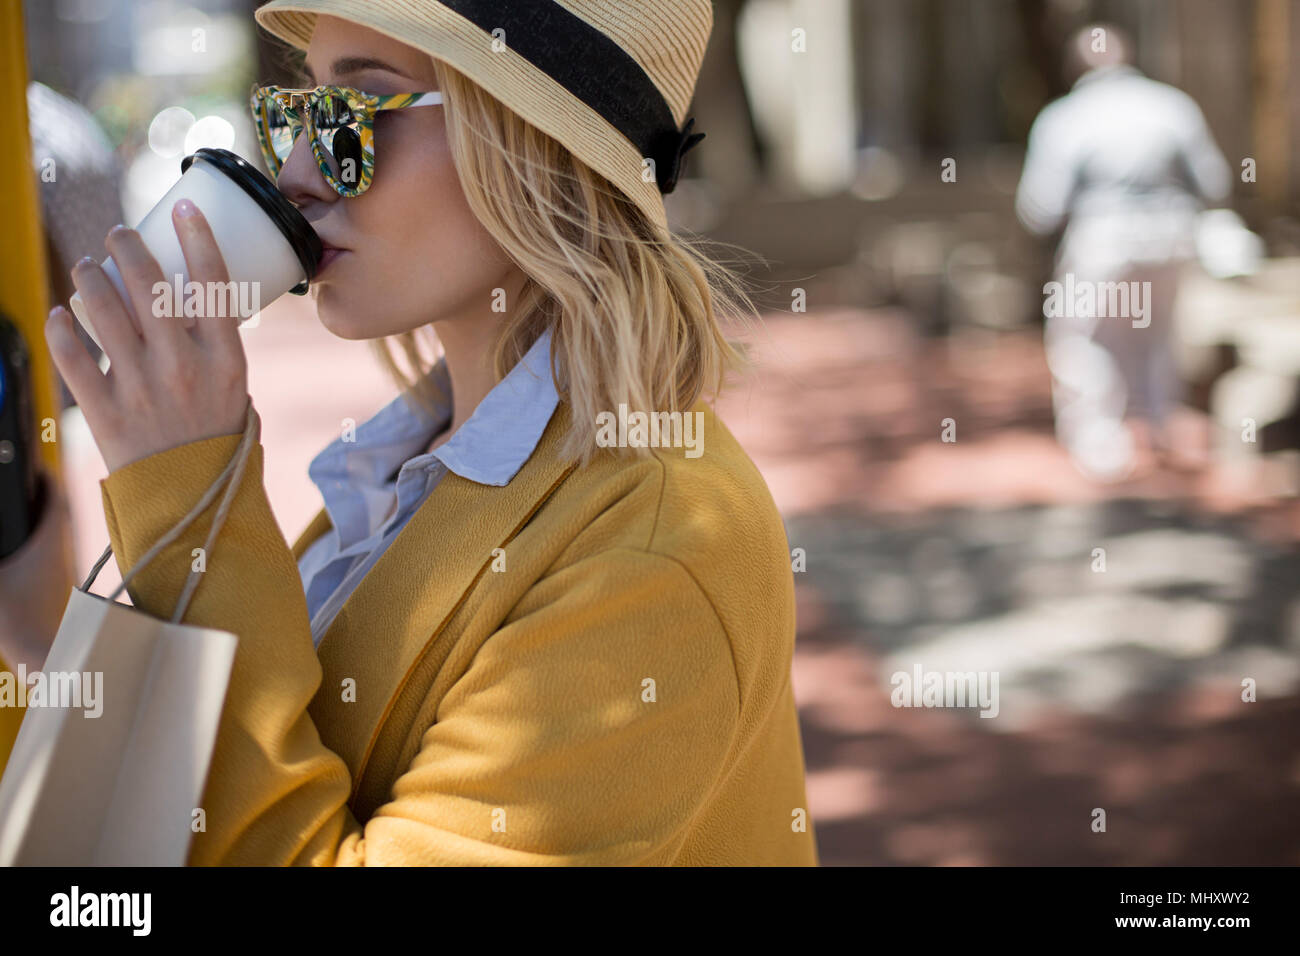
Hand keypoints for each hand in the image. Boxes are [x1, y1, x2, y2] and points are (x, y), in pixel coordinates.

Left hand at [44, 200, 250, 475]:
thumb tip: (189, 301)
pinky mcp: (104, 412)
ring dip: (90, 278)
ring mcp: (141, 389)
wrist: (192, 504)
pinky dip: (62, 328)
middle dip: (127, 248)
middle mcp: (183, 368)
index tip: (182, 206)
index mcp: (226, 362)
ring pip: (103, 311)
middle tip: (117, 236)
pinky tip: (61, 315)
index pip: (213, 284)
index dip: (197, 238)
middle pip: (149, 286)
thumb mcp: (237, 392)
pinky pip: (72, 356)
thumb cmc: (219, 442)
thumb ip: (214, 349)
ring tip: (89, 269)